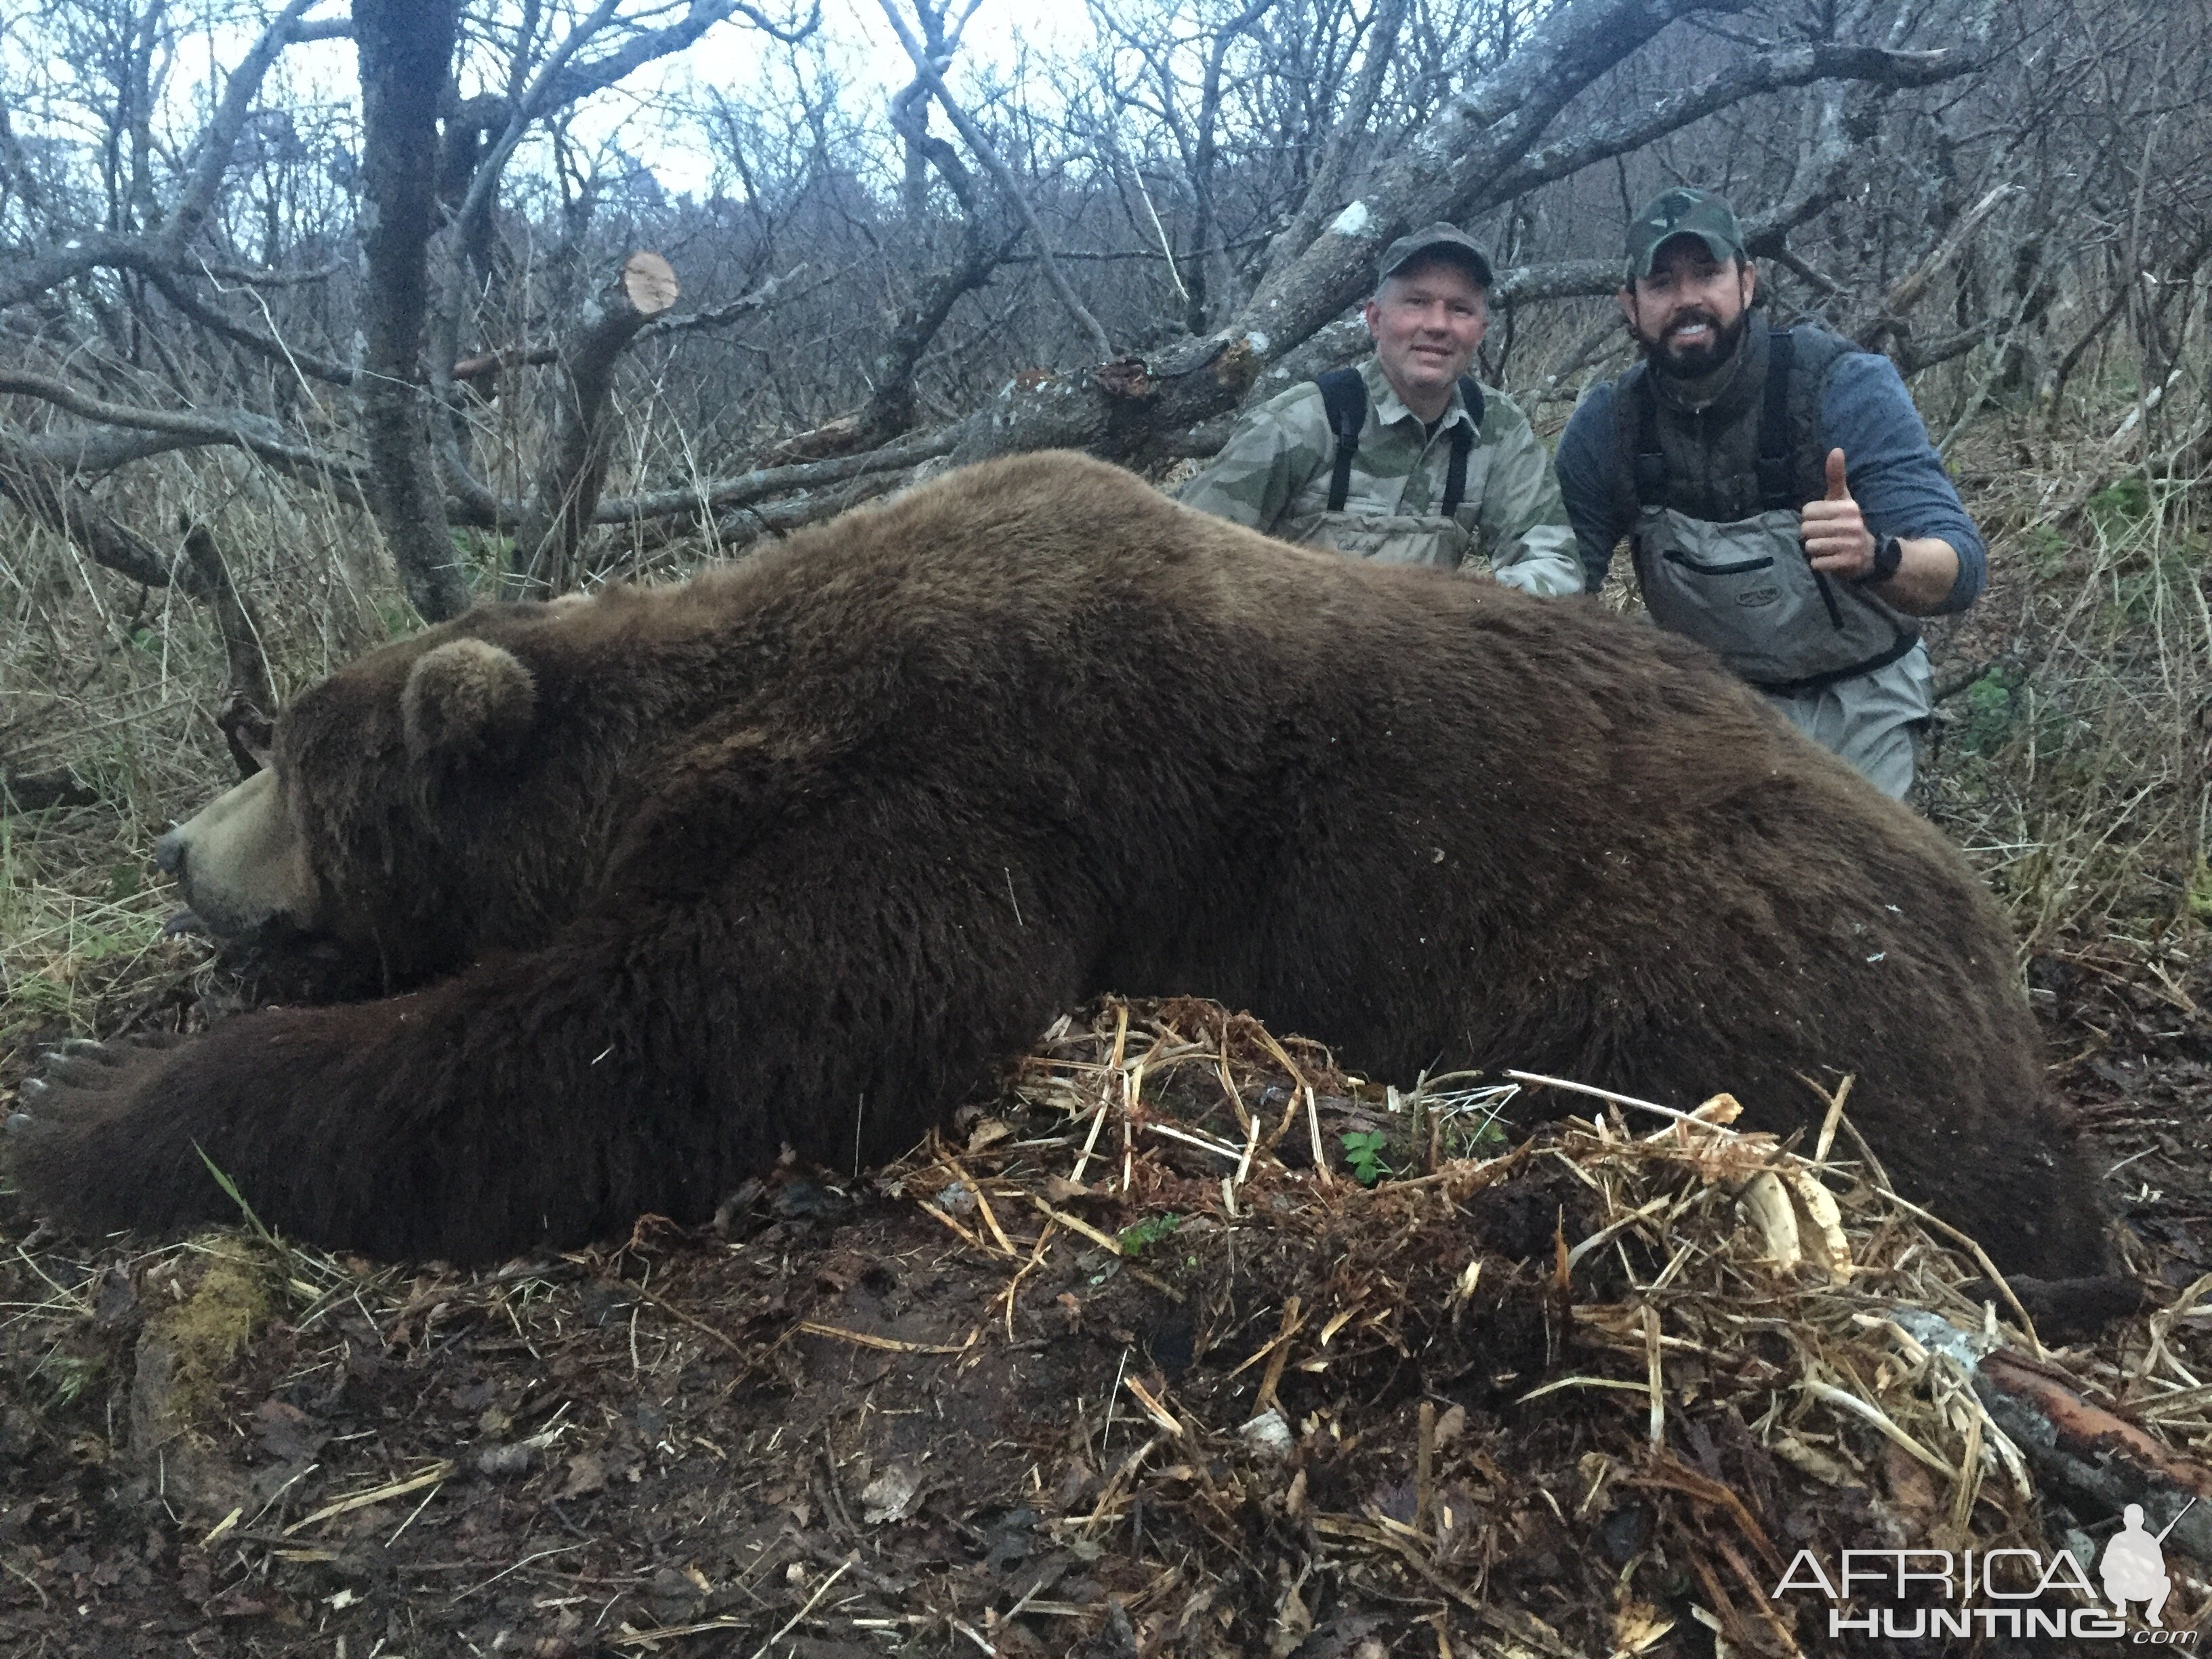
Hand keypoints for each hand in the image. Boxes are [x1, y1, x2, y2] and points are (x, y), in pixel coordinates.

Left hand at [1801, 448, 1875, 577]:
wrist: (1870, 554)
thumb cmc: (1848, 522)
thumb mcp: (1843, 498)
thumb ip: (1836, 476)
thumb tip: (1835, 449)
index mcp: (1848, 507)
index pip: (1807, 511)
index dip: (1811, 518)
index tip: (1824, 521)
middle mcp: (1851, 525)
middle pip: (1806, 529)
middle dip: (1811, 534)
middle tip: (1825, 536)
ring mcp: (1850, 545)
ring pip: (1810, 547)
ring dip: (1815, 550)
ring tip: (1828, 547)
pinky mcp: (1847, 563)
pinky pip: (1816, 563)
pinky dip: (1820, 564)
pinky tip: (1831, 559)